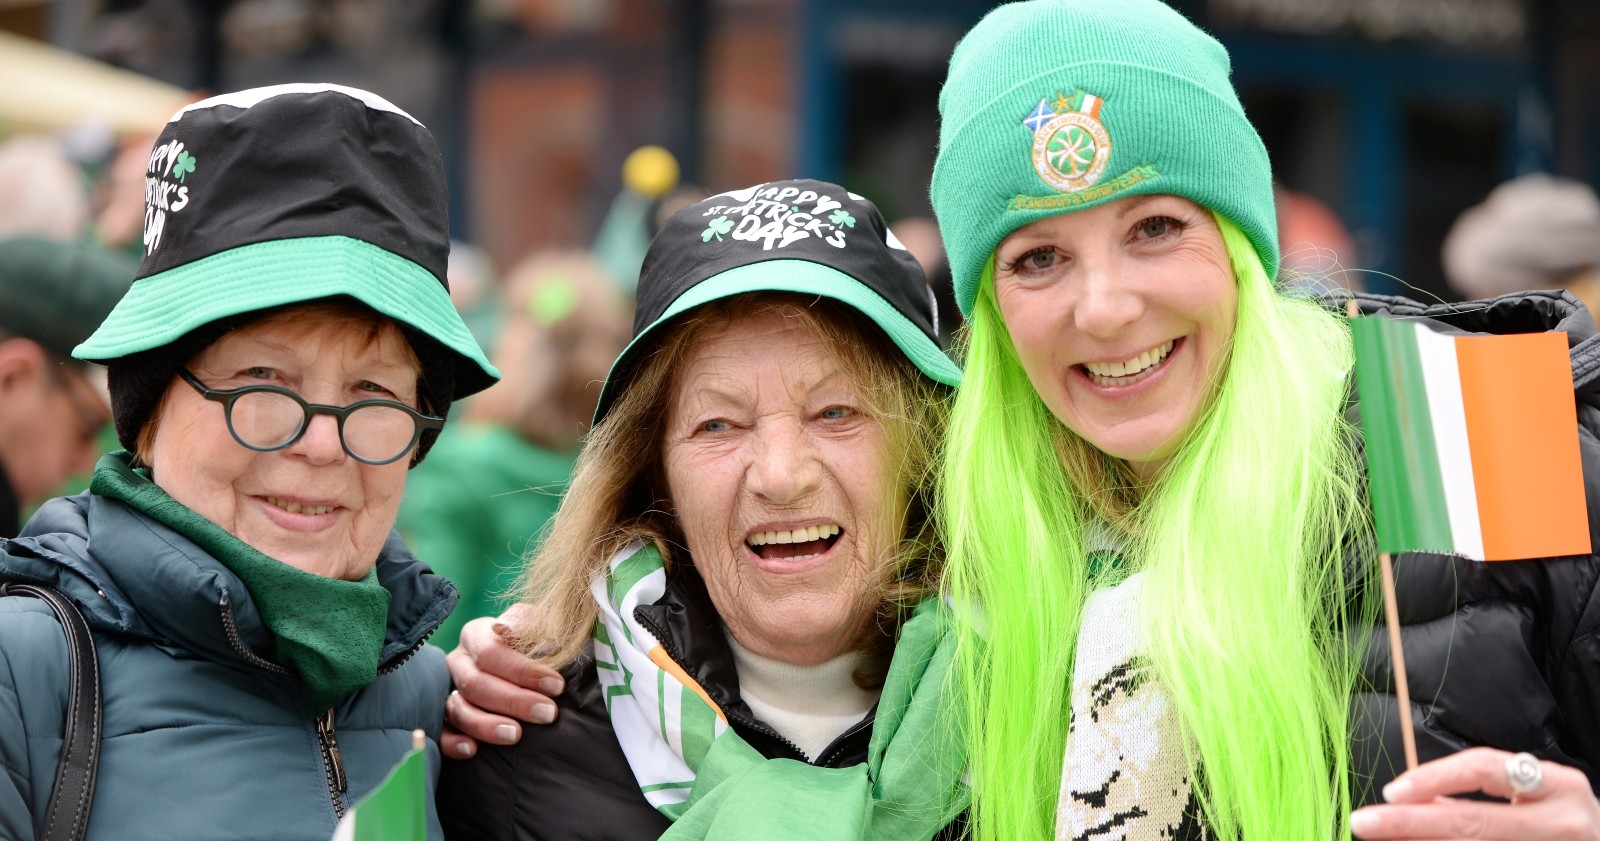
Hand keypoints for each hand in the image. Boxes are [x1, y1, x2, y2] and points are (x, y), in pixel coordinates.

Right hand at [440, 603, 565, 758]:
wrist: (527, 668)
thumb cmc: (535, 645)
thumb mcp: (536, 627)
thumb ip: (526, 625)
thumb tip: (506, 630)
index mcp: (477, 635)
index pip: (491, 652)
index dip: (522, 670)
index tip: (556, 685)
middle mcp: (458, 662)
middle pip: (475, 683)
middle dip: (514, 700)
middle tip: (547, 714)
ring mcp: (448, 691)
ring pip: (457, 709)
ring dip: (486, 724)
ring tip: (515, 735)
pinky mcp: (445, 719)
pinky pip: (442, 733)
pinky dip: (453, 743)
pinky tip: (471, 750)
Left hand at [1349, 747, 1599, 839]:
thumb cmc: (1557, 821)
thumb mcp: (1528, 797)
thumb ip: (1473, 796)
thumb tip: (1403, 803)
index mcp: (1558, 786)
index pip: (1486, 768)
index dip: (1435, 778)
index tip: (1391, 791)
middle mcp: (1564, 822)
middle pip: (1475, 823)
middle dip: (1411, 823)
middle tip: (1364, 822)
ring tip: (1386, 840)